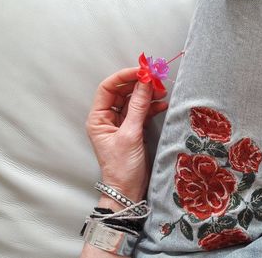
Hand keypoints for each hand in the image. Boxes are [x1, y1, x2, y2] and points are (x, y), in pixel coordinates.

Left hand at [85, 68, 167, 201]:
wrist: (128, 191)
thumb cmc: (122, 167)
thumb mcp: (131, 134)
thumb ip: (138, 107)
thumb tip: (145, 82)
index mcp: (98, 118)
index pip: (108, 88)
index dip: (124, 76)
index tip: (142, 71)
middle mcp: (108, 118)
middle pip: (122, 92)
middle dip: (139, 85)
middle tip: (156, 80)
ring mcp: (121, 124)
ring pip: (134, 101)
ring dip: (148, 95)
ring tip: (162, 91)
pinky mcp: (133, 130)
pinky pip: (142, 112)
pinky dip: (152, 107)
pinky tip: (162, 104)